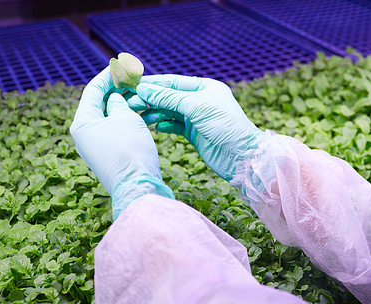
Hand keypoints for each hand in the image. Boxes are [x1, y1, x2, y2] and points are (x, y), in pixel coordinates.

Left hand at [70, 67, 173, 219]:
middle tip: (133, 79)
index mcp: (82, 122)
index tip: (120, 65)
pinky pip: (115, 130)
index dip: (108, 76)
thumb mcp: (125, 118)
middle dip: (117, 90)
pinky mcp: (108, 155)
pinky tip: (141, 114)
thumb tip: (115, 100)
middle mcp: (84, 134)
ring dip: (124, 105)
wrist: (138, 186)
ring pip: (110, 117)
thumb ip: (118, 103)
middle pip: (100, 104)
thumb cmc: (130, 150)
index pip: (93, 90)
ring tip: (140, 95)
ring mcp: (96, 146)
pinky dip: (126, 119)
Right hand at [129, 75, 262, 181]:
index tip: (133, 86)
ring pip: (170, 112)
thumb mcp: (195, 107)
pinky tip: (156, 127)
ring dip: (154, 113)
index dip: (153, 84)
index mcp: (205, 87)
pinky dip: (164, 125)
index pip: (173, 82)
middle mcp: (201, 100)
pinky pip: (174, 126)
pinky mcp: (194, 133)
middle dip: (150, 99)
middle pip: (169, 97)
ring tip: (140, 116)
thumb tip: (143, 88)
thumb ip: (168, 98)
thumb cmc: (224, 125)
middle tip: (130, 103)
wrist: (240, 156)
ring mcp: (197, 117)